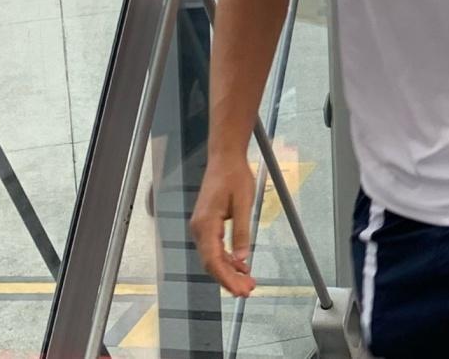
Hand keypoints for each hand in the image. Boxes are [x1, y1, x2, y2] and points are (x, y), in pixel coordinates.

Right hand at [190, 152, 257, 297]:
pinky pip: (215, 248)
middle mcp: (199, 229)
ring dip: (230, 271)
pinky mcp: (207, 225)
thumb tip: (243, 258)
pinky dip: (228, 259)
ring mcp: (201, 227)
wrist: (225, 158)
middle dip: (229, 279)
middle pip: (212, 263)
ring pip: (214, 257)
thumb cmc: (235, 176)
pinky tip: (242, 266)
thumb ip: (242, 230)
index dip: (226, 278)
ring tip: (249, 283)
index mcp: (205, 225)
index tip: (240, 291)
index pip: (213, 260)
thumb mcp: (244, 203)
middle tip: (249, 291)